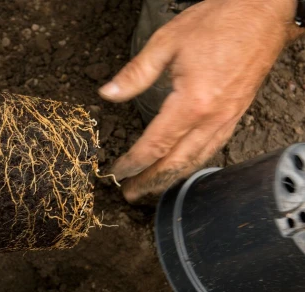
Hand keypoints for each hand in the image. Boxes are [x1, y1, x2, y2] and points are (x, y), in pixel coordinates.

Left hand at [98, 0, 302, 203]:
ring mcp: (228, 118)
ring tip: (151, 187)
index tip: (117, 172)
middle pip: (176, 162)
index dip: (133, 163)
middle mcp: (212, 118)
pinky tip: (181, 165)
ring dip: (172, 178)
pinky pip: (212, 148)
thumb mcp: (166, 42)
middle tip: (129, 194)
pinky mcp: (236, 113)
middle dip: (151, 182)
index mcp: (192, 103)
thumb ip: (135, 73)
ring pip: (197, 160)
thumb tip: (107, 94)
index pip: (155, 145)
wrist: (262, 11)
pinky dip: (193, 163)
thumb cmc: (216, 22)